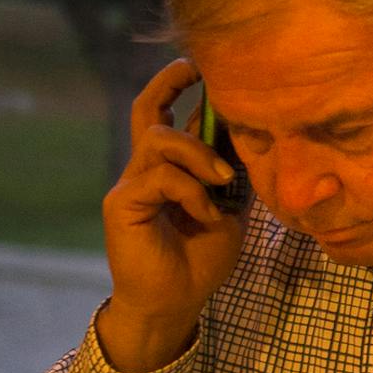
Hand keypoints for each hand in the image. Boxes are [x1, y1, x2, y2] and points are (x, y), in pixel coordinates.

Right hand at [97, 58, 246, 368]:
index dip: (181, 87)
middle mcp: (145, 169)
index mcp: (169, 168)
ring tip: (222, 181)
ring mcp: (132, 184)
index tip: (205, 69)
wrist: (175, 303)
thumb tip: (249, 133)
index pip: (169, 115)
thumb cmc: (201, 260)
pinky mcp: (123, 203)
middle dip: (169, 82)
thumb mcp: (229, 209)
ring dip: (198, 154)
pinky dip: (191, 190)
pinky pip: (160, 176)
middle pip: (146, 109)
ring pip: (159, 138)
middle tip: (194, 70)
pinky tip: (206, 214)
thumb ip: (231, 174)